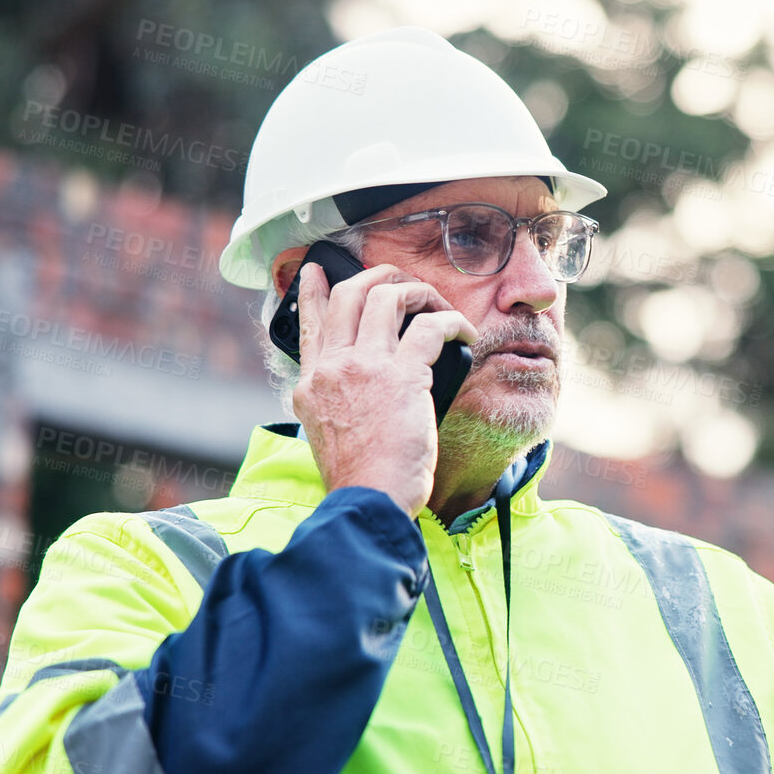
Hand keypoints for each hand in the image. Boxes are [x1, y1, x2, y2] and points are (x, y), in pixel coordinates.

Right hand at [291, 262, 476, 515]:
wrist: (369, 501)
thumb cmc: (361, 479)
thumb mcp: (328, 434)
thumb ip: (339, 401)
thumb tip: (366, 385)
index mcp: (312, 384)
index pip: (308, 324)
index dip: (311, 292)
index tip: (315, 271)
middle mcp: (333, 367)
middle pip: (350, 294)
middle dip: (381, 276)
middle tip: (404, 282)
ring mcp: (365, 367)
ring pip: (389, 296)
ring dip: (420, 293)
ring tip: (439, 307)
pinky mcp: (402, 376)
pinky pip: (432, 327)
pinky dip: (454, 323)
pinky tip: (466, 334)